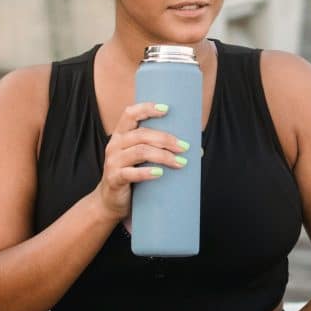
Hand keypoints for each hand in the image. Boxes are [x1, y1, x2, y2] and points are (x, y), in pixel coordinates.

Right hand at [94, 102, 188, 220]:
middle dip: (166, 139)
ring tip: (180, 162)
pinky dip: (146, 172)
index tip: (167, 109)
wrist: (112, 201)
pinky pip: (130, 173)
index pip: (130, 114)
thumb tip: (197, 150)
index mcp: (121, 134)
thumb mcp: (143, 158)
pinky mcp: (114, 178)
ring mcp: (113, 161)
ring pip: (140, 152)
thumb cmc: (133, 175)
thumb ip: (161, 149)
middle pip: (141, 135)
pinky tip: (160, 173)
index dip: (147, 108)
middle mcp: (115, 144)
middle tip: (185, 147)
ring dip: (163, 155)